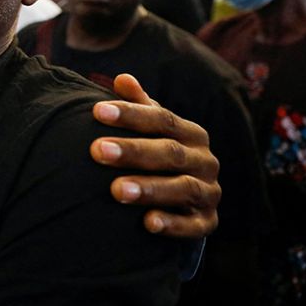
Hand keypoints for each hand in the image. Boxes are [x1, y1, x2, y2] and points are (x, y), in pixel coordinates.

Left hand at [89, 73, 220, 238]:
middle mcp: (205, 160)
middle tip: (97, 150)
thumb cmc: (159, 154)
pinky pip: (193, 226)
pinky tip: (148, 223)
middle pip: (170, 152)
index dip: (131, 114)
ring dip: (149, 188)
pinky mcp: (207, 222)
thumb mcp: (152, 129)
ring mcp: (209, 192)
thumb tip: (122, 78)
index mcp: (191, 133)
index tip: (97, 111)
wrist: (186, 199)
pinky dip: (172, 225)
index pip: (162, 119)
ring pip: (183, 188)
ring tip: (116, 190)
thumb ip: (138, 105)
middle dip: (132, 151)